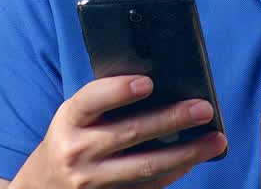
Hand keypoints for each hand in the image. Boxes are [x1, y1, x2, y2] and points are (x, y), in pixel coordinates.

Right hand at [13, 75, 226, 188]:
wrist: (44, 185)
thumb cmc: (73, 136)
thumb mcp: (77, 116)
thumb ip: (106, 102)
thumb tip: (164, 85)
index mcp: (69, 119)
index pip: (91, 100)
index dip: (118, 91)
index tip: (148, 82)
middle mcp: (77, 151)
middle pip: (129, 134)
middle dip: (171, 120)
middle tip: (204, 108)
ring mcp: (92, 180)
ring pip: (145, 166)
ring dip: (186, 153)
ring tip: (216, 139)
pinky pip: (149, 186)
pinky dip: (175, 172)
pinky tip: (196, 158)